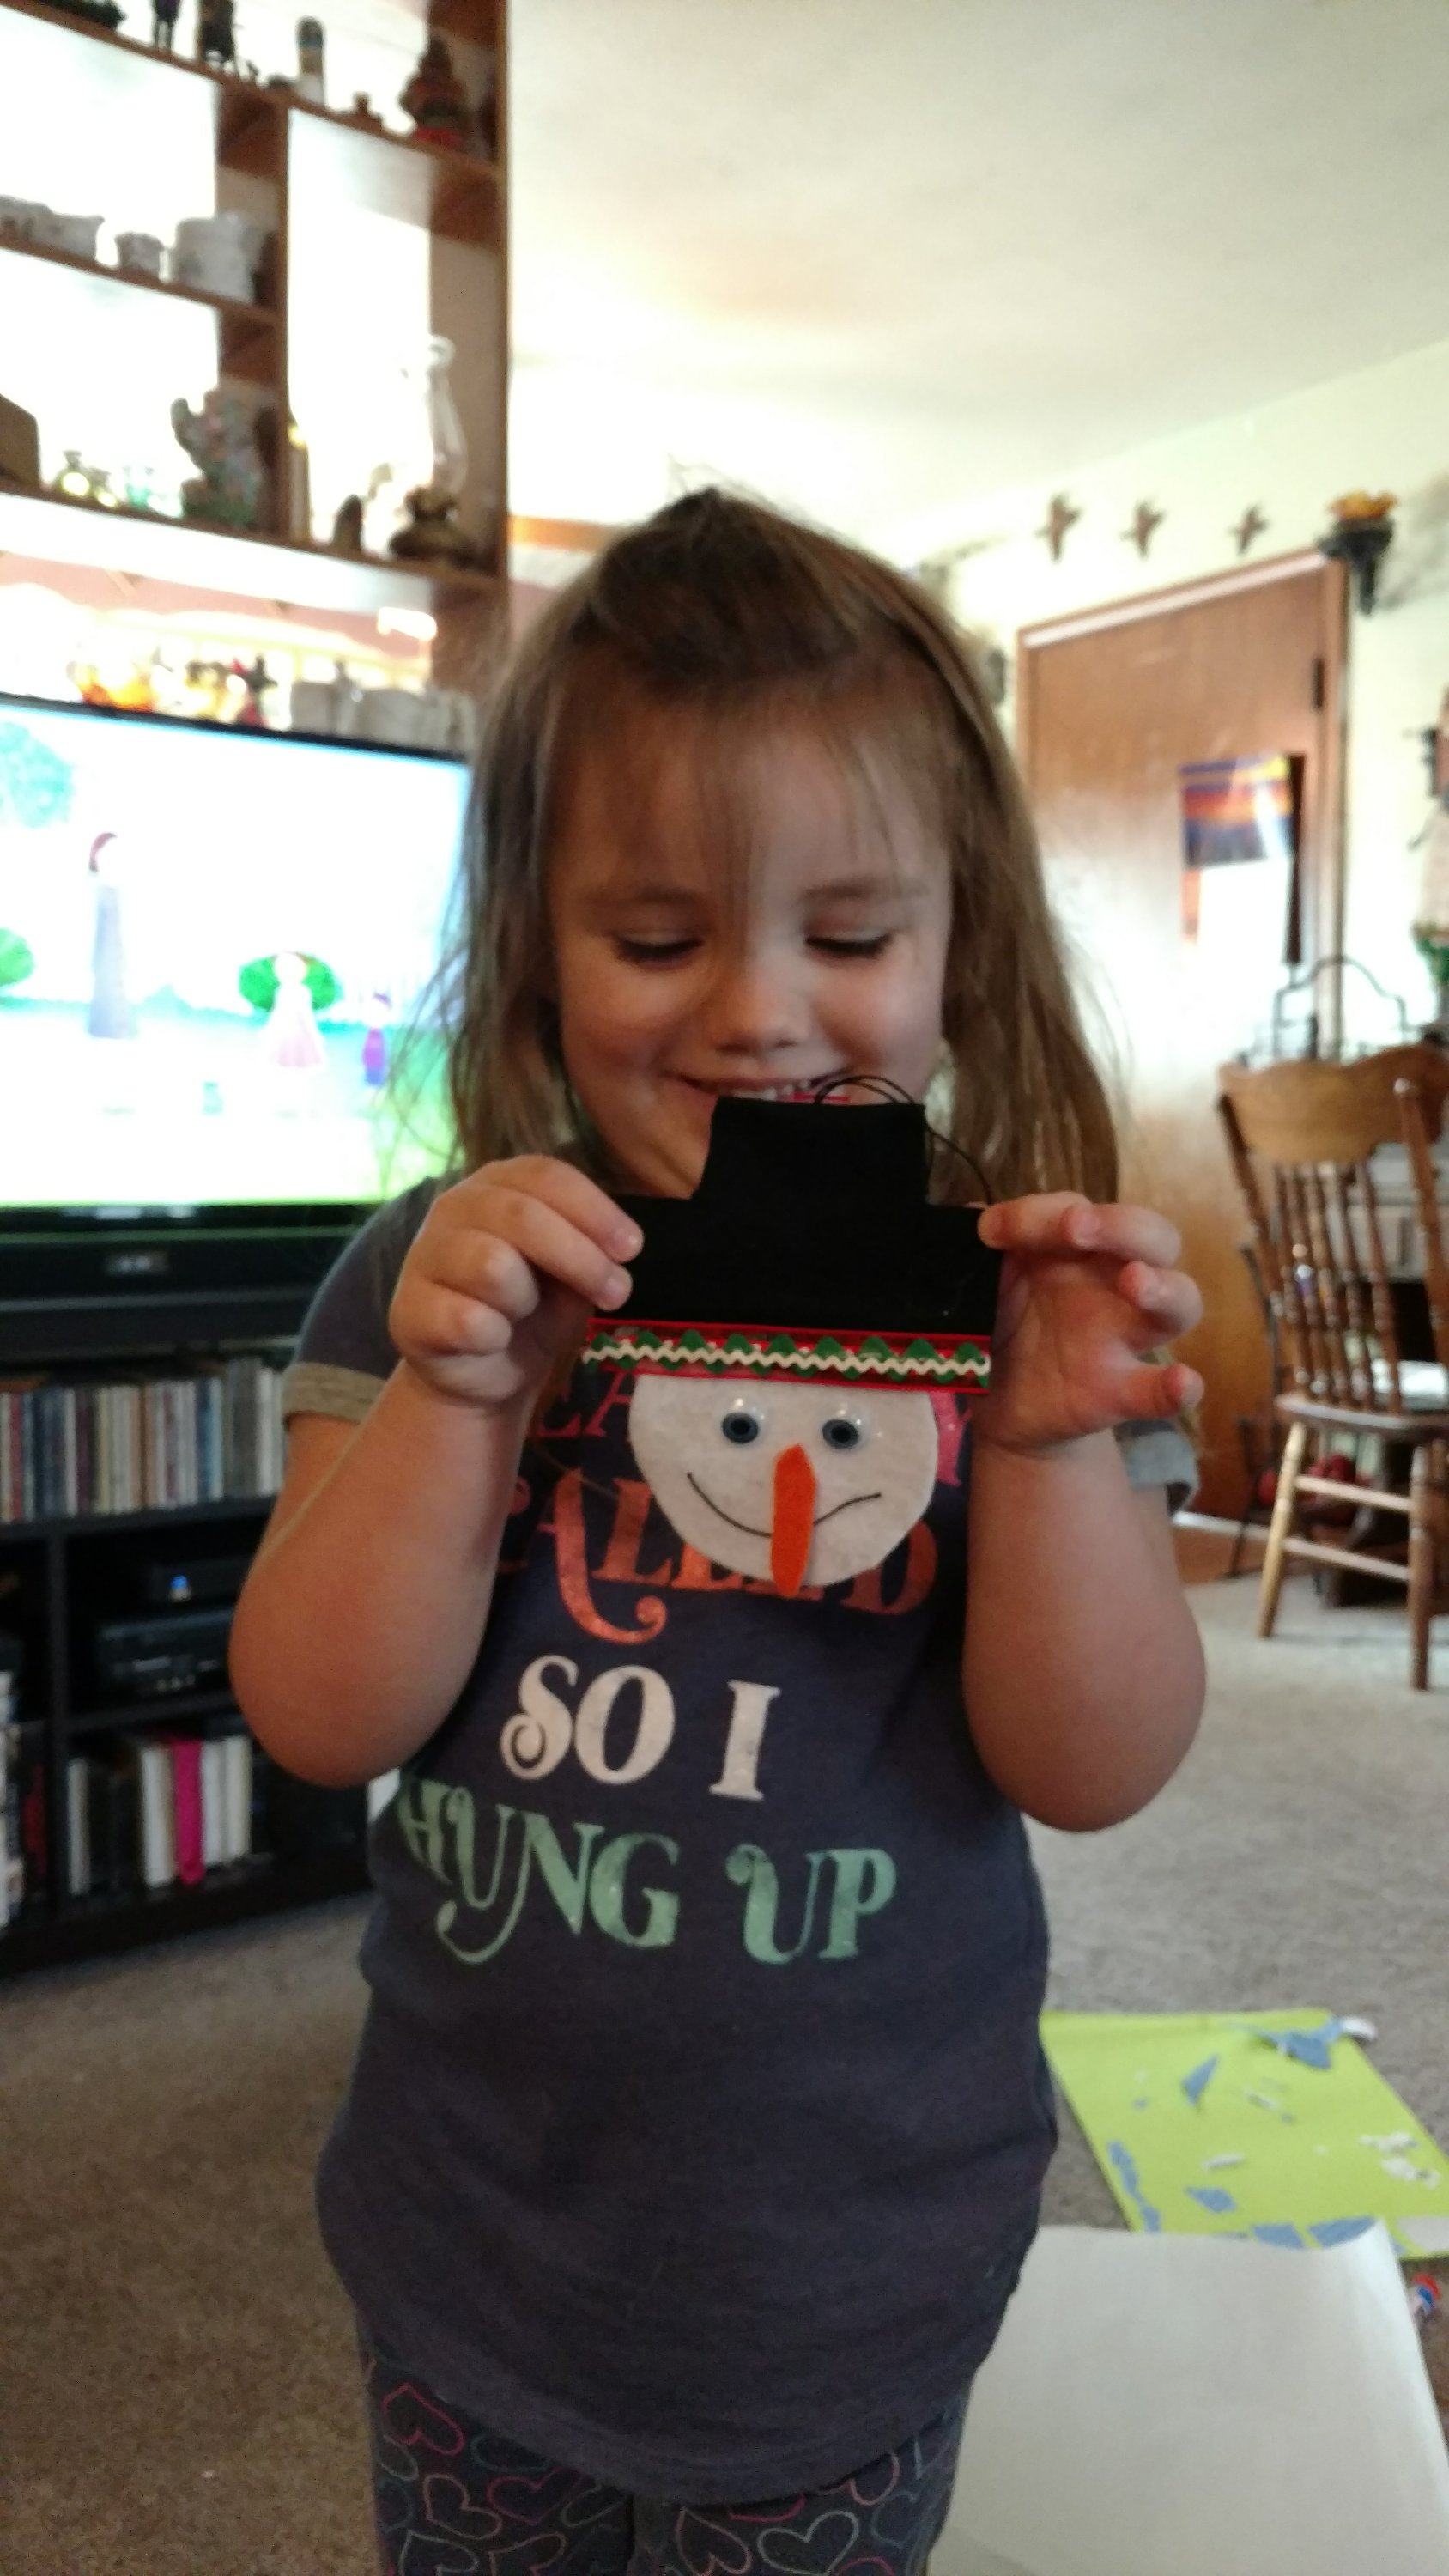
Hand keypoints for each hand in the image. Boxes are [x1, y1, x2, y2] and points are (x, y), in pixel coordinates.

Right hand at [389, 1157, 639, 1413]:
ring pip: (493, 1265)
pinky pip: (469, 1320)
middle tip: (616, 1293)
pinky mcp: (410, 1309)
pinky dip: (497, 1336)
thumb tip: (621, 1247)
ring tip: (524, 1314)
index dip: (594, 1210)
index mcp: (497, 1183)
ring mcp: (425, 1255)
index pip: (546, 1175)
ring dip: (527, 1299)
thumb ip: (588, 1246)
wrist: (482, 1371)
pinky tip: (494, 1340)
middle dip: (581, 1258)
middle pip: (523, 1216)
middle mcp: (454, 1206)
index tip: (631, 1249)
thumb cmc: (532, 1307)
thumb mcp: (571, 1269)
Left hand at [972, 1193, 1203, 1456]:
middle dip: (1120, 1225)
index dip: (1038, 1213)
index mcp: (1078, 1251)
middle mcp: (1111, 1285)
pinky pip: (1159, 1390)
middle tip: (1076, 1227)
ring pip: (1179, 1302)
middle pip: (1152, 1239)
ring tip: (1136, 1282)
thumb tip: (966, 1216)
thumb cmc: (1001, 1328)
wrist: (995, 1405)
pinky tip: (1182, 1382)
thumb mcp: (983, 1286)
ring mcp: (1122, 1339)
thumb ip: (980, 1255)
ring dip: (1163, 1287)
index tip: (990, 1230)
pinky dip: (1179, 1387)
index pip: (1079, 1211)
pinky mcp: (1119, 1393)